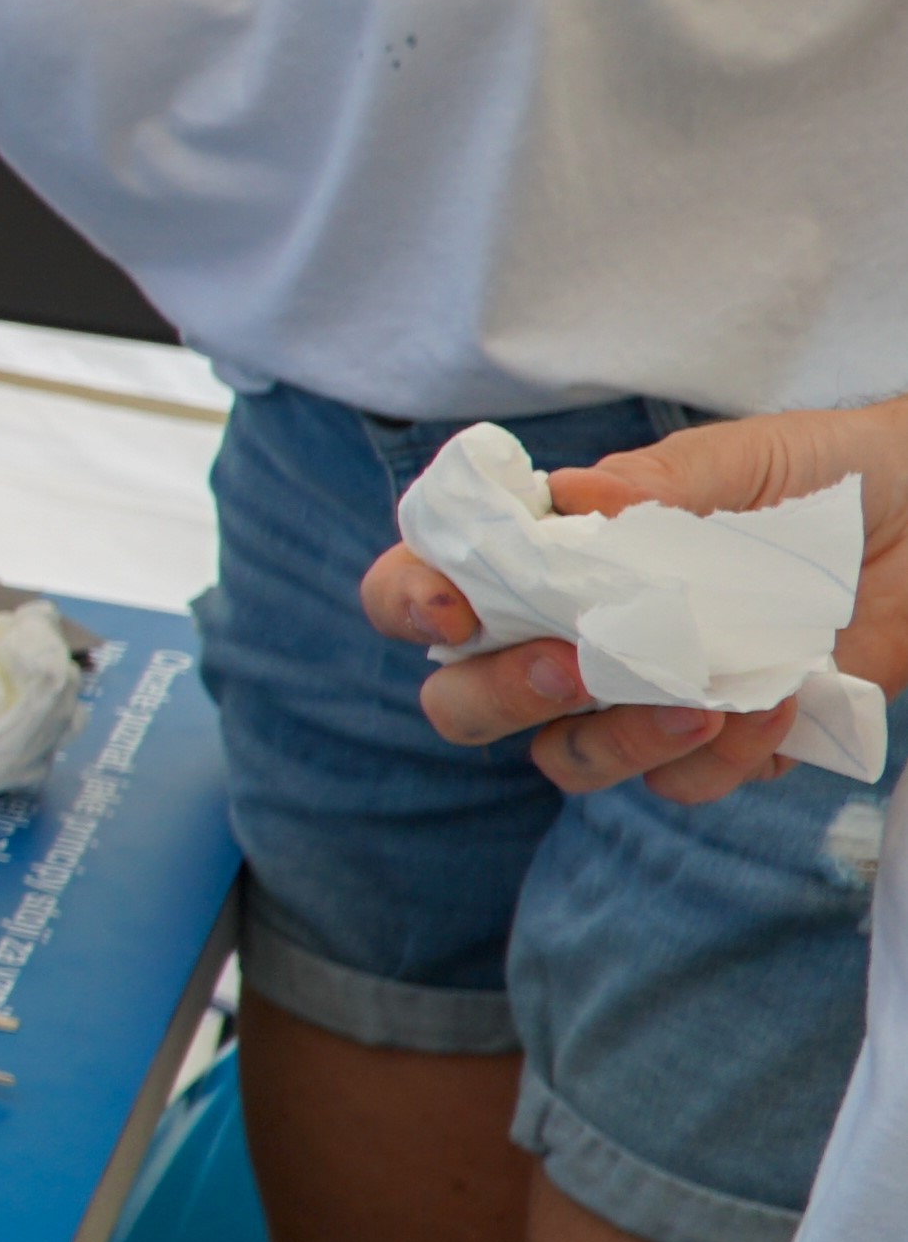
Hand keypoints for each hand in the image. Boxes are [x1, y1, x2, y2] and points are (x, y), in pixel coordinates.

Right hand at [359, 399, 907, 802]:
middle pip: (464, 701)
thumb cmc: (830, 475)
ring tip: (697, 704)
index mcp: (547, 555)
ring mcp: (638, 699)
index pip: (422, 588)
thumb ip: (652, 485)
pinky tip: (776, 706)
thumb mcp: (742, 458)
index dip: (411, 603)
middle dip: (499, 694)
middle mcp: (571, 636)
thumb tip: (563, 501)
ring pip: (564, 761)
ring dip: (615, 741)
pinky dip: (724, 758)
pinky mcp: (720, 744)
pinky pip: (682, 783)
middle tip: (570, 666)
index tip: (455, 610)